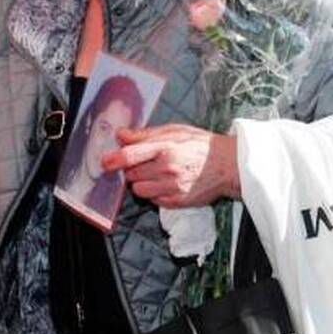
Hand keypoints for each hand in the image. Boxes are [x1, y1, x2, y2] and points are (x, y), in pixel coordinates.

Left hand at [101, 124, 239, 208]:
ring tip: (152, 174)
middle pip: (131, 175)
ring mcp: (172, 188)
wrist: (227, 165)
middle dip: (130, 170)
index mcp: (165, 148)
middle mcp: (167, 169)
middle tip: (140, 164)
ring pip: (139, 190)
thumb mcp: (174, 131)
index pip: (131, 156)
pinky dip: (153, 194)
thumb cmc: (200, 145)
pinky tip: (164, 184)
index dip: (114, 159)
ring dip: (140, 183)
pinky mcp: (177, 202)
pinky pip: (153, 201)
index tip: (105, 161)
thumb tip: (121, 135)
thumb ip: (145, 134)